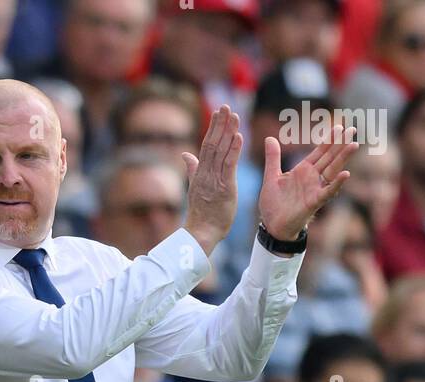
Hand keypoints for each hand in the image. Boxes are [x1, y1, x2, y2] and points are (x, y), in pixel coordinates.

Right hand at [181, 104, 242, 257]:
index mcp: (200, 173)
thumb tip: (185, 154)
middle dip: (220, 124)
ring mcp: (214, 180)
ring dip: (228, 132)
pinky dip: (234, 150)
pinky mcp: (225, 188)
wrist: (201, 233)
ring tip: (234, 115)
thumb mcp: (195, 187)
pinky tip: (238, 136)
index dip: (213, 128)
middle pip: (213, 144)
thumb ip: (192, 169)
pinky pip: (229, 166)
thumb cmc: (201, 214)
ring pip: (221, 151)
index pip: (207, 145)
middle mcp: (206, 173)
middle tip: (226, 106)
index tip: (218, 112)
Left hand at [258, 124, 359, 243]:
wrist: (272, 226)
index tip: (339, 126)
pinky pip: (328, 192)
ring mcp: (315, 189)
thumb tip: (269, 138)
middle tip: (353, 129)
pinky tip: (346, 174)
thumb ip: (273, 158)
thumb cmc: (273, 204)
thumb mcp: (271, 177)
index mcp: (303, 170)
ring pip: (332, 170)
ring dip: (343, 158)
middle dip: (340, 144)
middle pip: (330, 157)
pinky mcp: (314, 202)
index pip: (319, 152)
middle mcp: (312, 178)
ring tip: (354, 145)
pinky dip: (337, 184)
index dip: (329, 140)